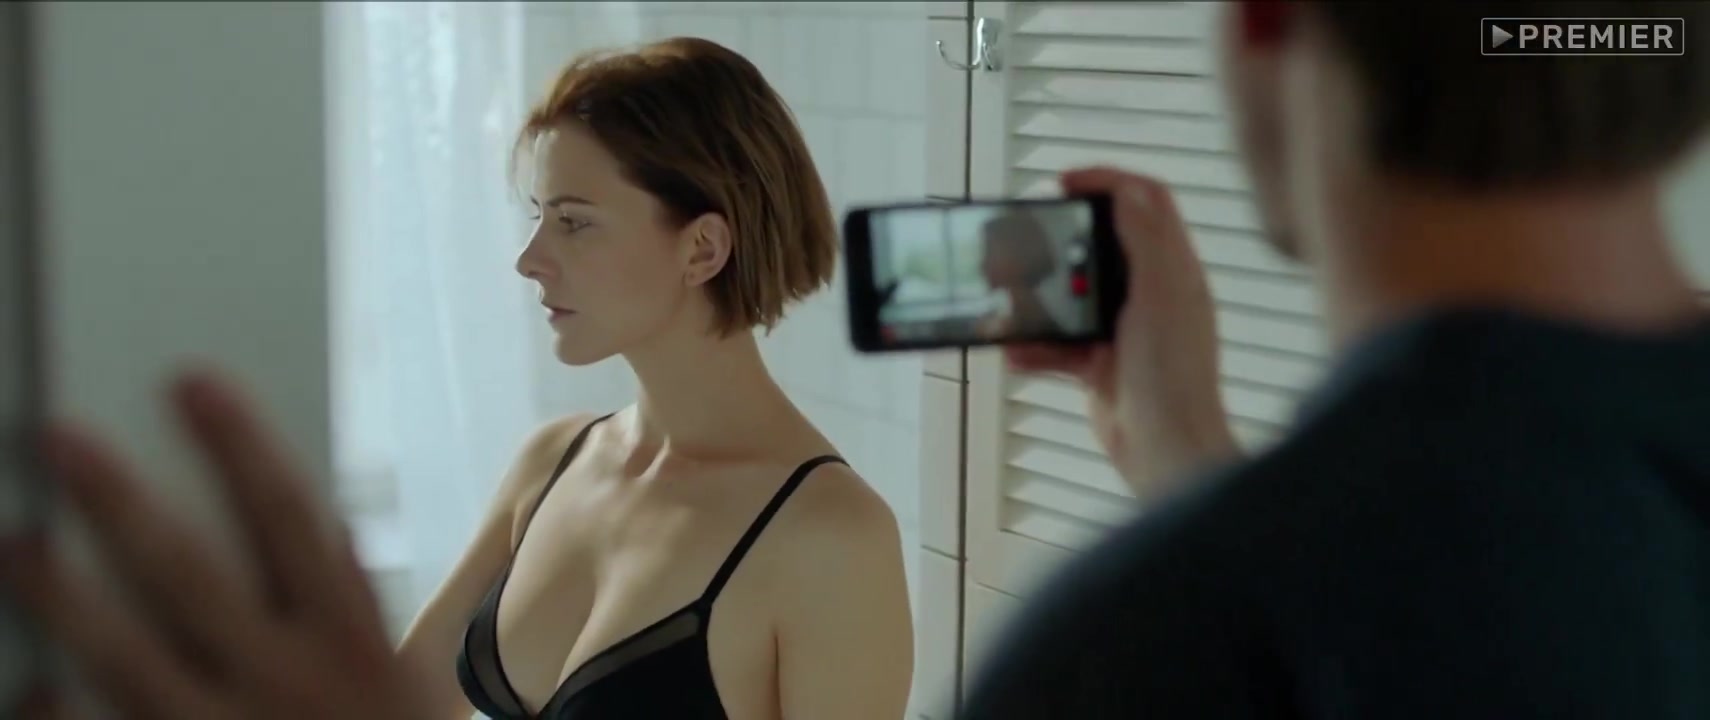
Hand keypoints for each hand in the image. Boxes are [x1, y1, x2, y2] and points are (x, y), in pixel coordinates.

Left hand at [0, 371, 431, 719]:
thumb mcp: (398, 675)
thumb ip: (344, 601)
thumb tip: (300, 518)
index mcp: (352, 638)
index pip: (293, 520)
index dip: (242, 448)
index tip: (192, 382)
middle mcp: (291, 686)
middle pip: (195, 580)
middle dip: (126, 505)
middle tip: (61, 440)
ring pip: (135, 666)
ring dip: (68, 603)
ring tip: (16, 545)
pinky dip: (62, 718)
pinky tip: (24, 686)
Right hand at [1006, 168, 1238, 499]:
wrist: (1166, 451)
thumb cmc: (1176, 380)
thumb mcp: (1162, 296)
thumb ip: (1146, 240)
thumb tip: (1127, 191)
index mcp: (1175, 269)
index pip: (1146, 201)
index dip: (1107, 180)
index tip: (1064, 182)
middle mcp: (1152, 294)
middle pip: (1102, 242)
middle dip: (1061, 238)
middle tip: (1028, 234)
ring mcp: (1124, 328)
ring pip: (1072, 294)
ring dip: (1039, 297)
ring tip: (1012, 297)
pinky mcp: (1100, 362)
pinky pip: (1058, 343)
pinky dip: (1035, 346)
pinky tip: (1017, 351)